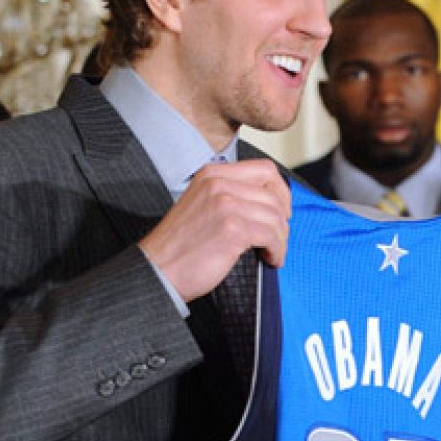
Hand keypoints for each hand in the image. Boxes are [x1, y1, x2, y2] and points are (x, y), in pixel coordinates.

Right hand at [140, 160, 290, 301]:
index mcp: (212, 174)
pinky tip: (270, 259)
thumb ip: (231, 195)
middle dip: (282, 220)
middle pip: (273, 195)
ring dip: (280, 239)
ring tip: (272, 252)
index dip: (281, 191)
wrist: (158, 269)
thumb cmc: (181, 244)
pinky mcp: (233, 229)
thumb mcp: (203, 204)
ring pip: (275, 216)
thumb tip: (271, 204)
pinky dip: (277, 250)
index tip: (282, 210)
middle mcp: (219, 184)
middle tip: (278, 237)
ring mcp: (226, 205)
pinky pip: (271, 236)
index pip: (264, 170)